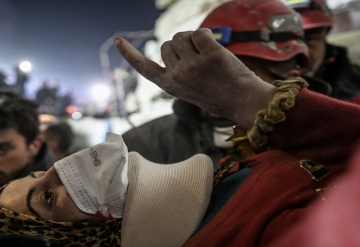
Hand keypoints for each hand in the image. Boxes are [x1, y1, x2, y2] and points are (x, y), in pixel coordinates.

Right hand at [114, 29, 275, 127]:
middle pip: (167, 44)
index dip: (129, 54)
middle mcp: (177, 76)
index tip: (117, 41)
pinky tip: (217, 50)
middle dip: (181, 45)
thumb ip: (178, 69)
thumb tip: (177, 42)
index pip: (144, 68)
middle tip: (199, 61)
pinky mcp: (209, 56)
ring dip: (194, 39)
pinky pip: (200, 33)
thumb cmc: (218, 94)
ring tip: (208, 58)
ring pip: (182, 36)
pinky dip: (209, 36)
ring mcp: (193, 66)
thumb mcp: (189, 88)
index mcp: (169, 86)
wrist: (242, 101)